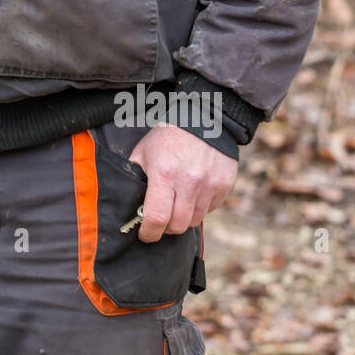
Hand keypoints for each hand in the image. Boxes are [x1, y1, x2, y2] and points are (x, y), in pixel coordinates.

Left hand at [128, 121, 236, 241]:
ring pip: (194, 220)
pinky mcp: (224, 186)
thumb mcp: (144, 152)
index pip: (156, 218)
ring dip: (182, 219)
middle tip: (160, 221)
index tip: (145, 235)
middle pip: (177, 226)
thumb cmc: (168, 136)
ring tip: (176, 205)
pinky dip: (199, 208)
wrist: (203, 119)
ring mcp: (209, 186)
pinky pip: (209, 210)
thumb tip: (130, 204)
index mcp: (164, 175)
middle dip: (165, 228)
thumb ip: (135, 177)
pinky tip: (192, 194)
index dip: (149, 233)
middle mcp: (189, 183)